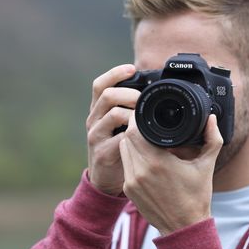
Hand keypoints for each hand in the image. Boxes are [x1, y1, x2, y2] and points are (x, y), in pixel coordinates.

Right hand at [86, 64, 139, 195]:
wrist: (106, 181)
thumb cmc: (118, 148)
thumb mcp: (121, 126)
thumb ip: (130, 110)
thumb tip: (154, 92)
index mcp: (99, 110)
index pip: (100, 84)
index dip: (114, 73)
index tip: (132, 68)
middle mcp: (94, 120)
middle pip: (107, 94)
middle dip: (130, 93)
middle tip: (145, 99)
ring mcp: (96, 136)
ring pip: (112, 113)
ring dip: (133, 112)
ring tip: (145, 117)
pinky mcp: (101, 152)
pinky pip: (118, 138)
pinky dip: (133, 134)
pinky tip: (143, 136)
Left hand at [119, 114, 222, 234]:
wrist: (183, 227)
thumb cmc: (196, 196)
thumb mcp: (206, 165)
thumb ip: (212, 139)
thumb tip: (212, 119)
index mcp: (158, 162)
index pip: (135, 131)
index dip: (138, 120)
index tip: (147, 116)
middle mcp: (140, 171)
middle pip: (127, 138)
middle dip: (135, 129)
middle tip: (148, 125)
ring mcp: (131, 182)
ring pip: (123, 150)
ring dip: (132, 142)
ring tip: (147, 139)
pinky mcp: (128, 189)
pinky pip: (125, 164)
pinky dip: (132, 157)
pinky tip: (145, 157)